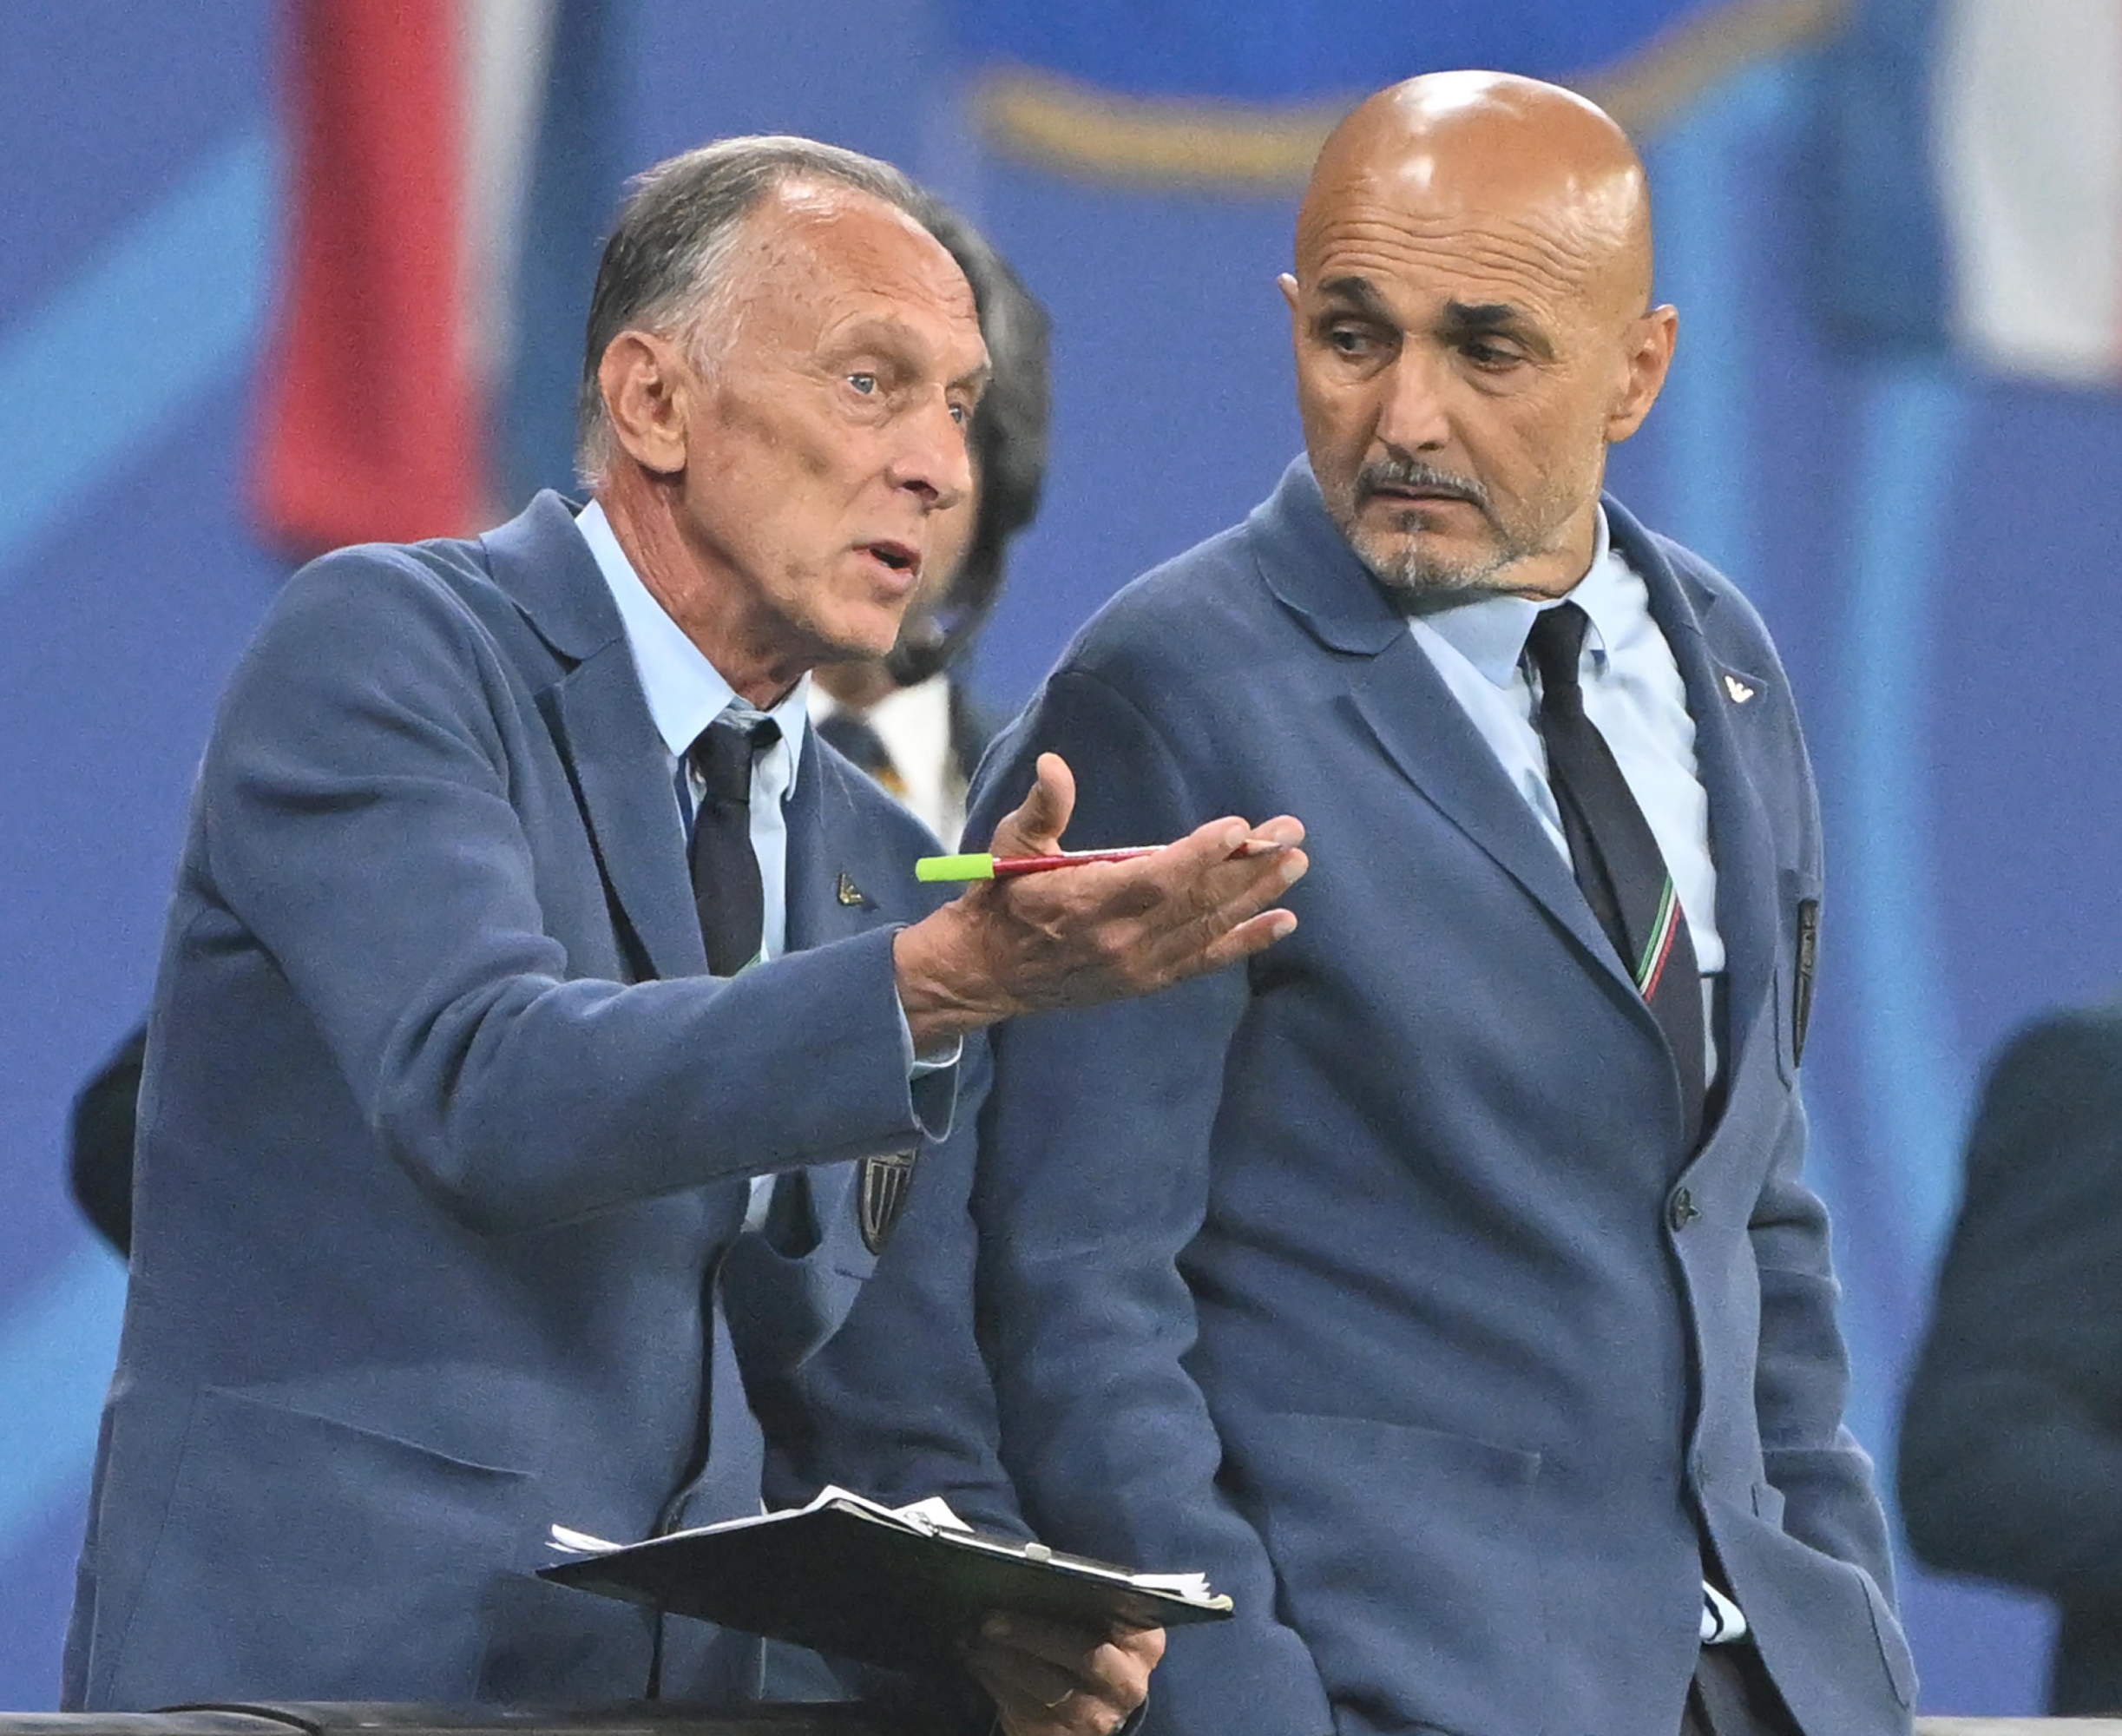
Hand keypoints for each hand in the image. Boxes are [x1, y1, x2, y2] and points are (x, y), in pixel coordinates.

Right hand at [893, 753, 1306, 1047]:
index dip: (1202, 854)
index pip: (1158, 877)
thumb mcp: (1011, 846)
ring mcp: (1138, 963)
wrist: (988, 973)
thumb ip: (1041, 808)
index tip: (1239, 829)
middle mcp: (1120, 938)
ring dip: (1257, 897)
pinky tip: (1281, 923)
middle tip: (1291, 835)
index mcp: (1088, 901)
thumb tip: (1053, 764)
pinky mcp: (1146, 980)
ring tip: (1295, 866)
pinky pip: (1204, 960)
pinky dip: (1244, 942)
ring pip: (1209, 926)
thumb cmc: (1002, 897)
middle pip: (1197, 899)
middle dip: (1249, 866)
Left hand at [962, 1612, 1165, 1735]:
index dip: (1071, 1612)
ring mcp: (1095, 1718)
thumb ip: (1087, 1599)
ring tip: (972, 1638)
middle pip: (1079, 1655)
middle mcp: (1125, 1685)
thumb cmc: (1094, 1640)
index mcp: (1143, 1644)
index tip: (1032, 1592)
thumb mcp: (1106, 1621)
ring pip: (1045, 1689)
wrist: (1100, 1701)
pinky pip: (1023, 1711)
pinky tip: (977, 1661)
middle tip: (987, 1620)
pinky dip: (994, 1683)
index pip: (1115, 1623)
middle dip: (1029, 1635)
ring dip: (1001, 1661)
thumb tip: (1032, 1568)